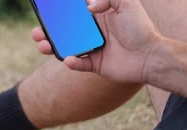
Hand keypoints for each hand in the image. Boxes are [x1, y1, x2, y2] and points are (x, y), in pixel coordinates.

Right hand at [32, 0, 161, 82]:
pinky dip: (72, 63)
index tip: (45, 13)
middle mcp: (93, 33)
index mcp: (98, 17)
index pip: (73, 15)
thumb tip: (87, 6)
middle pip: (65, 32)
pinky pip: (79, 65)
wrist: (150, 56)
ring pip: (67, 48)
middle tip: (36, 33)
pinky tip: (68, 60)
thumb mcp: (127, 4)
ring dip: (53, 48)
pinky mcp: (95, 66)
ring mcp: (92, 50)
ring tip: (42, 46)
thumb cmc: (140, 29)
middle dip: (48, 33)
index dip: (59, 14)